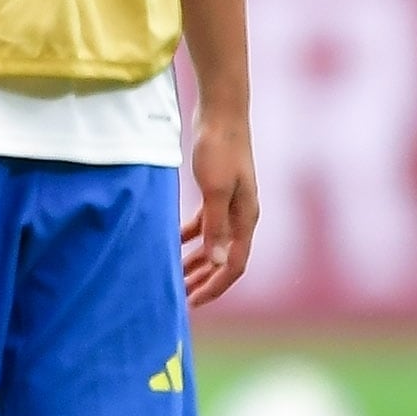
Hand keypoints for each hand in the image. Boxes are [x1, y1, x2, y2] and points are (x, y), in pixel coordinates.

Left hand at [183, 112, 258, 305]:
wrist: (222, 112)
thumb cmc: (219, 148)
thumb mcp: (214, 189)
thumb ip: (215, 226)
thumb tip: (218, 261)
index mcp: (245, 219)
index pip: (234, 266)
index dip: (214, 287)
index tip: (191, 303)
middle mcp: (241, 216)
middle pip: (224, 260)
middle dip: (203, 281)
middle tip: (179, 299)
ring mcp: (230, 204)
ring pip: (214, 244)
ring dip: (196, 262)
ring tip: (174, 277)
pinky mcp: (216, 191)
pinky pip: (204, 224)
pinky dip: (189, 237)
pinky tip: (171, 243)